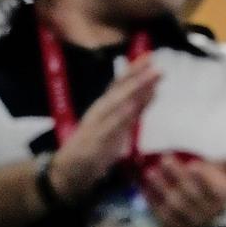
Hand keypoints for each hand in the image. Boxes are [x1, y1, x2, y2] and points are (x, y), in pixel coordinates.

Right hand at [49, 56, 159, 202]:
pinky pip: (111, 126)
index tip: (150, 55)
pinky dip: (122, 114)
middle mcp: (101, 110)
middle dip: (138, 76)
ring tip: (150, 78)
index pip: (120, 83)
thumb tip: (154, 89)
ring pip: (118, 103)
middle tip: (156, 64)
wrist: (69, 170)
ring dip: (135, 89)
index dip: (134, 69)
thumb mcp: (119, 123)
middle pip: (120, 89)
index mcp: (105, 105)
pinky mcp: (97, 140)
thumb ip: (136, 108)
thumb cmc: (96, 144)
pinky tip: (132, 105)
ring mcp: (98, 124)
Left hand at [142, 153, 225, 226]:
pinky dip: (152, 202)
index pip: (215, 189)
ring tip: (150, 172)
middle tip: (165, 159)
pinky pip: (162, 217)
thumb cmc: (217, 192)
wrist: (215, 223)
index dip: (205, 178)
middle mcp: (207, 212)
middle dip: (178, 177)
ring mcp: (190, 222)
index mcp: (222, 198)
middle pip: (191, 195)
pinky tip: (144, 188)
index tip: (194, 164)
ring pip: (175, 207)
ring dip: (161, 189)